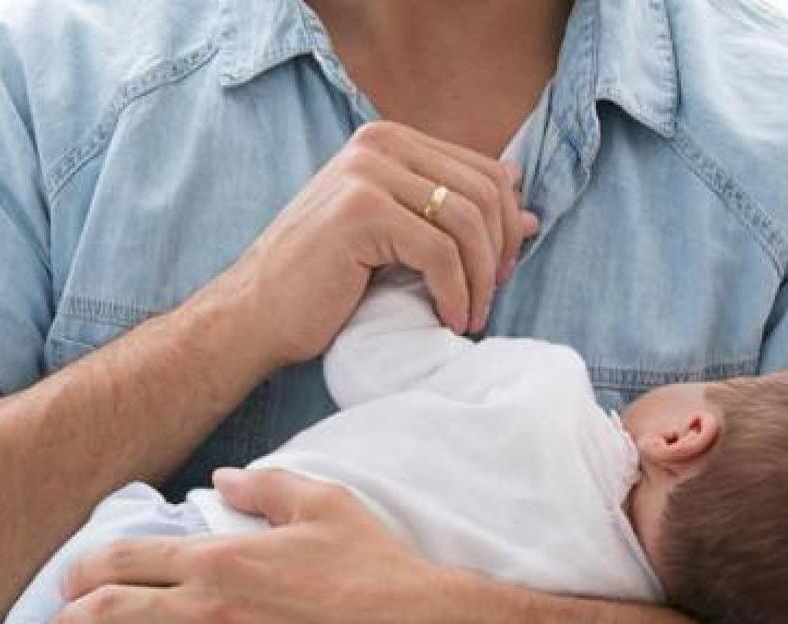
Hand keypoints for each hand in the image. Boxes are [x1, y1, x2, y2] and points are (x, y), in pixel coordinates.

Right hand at [229, 120, 539, 366]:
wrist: (256, 314)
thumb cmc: (323, 283)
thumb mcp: (396, 239)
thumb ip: (450, 216)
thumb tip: (530, 214)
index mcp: (387, 140)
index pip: (483, 170)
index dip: (506, 225)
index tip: (500, 272)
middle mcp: (377, 143)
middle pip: (482, 192)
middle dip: (499, 252)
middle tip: (490, 298)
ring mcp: (366, 172)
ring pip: (465, 222)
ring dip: (479, 279)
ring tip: (471, 316)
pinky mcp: (361, 211)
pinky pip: (439, 252)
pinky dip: (455, 293)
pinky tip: (451, 320)